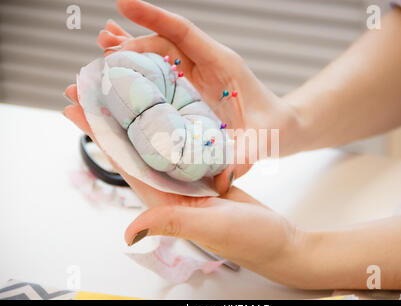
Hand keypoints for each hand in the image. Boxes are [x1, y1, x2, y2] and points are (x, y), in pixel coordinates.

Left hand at [63, 94, 298, 282]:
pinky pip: (181, 143)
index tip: (75, 106)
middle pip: (131, 146)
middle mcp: (170, 187)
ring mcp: (187, 179)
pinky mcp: (205, 172)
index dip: (97, 134)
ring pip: (154, 142)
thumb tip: (130, 231)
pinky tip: (164, 105)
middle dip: (109, 118)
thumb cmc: (249, 239)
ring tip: (121, 88)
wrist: (276, 241)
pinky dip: (169, 123)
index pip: (122, 161)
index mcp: (164, 199)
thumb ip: (173, 222)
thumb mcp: (211, 228)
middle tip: (89, 86)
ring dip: (135, 116)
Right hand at [95, 0, 298, 192]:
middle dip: (132, 41)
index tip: (124, 4)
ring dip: (131, 50)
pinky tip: (120, 66)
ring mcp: (199, 76)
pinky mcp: (193, 88)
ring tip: (102, 45)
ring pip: (160, 55)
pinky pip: (164, 72)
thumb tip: (223, 176)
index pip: (184, 33)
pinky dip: (141, 67)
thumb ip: (245, 154)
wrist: (281, 127)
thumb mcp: (262, 140)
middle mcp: (208, 64)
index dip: (154, 18)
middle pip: (165, 43)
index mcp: (223, 64)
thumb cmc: (274, 128)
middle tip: (102, 44)